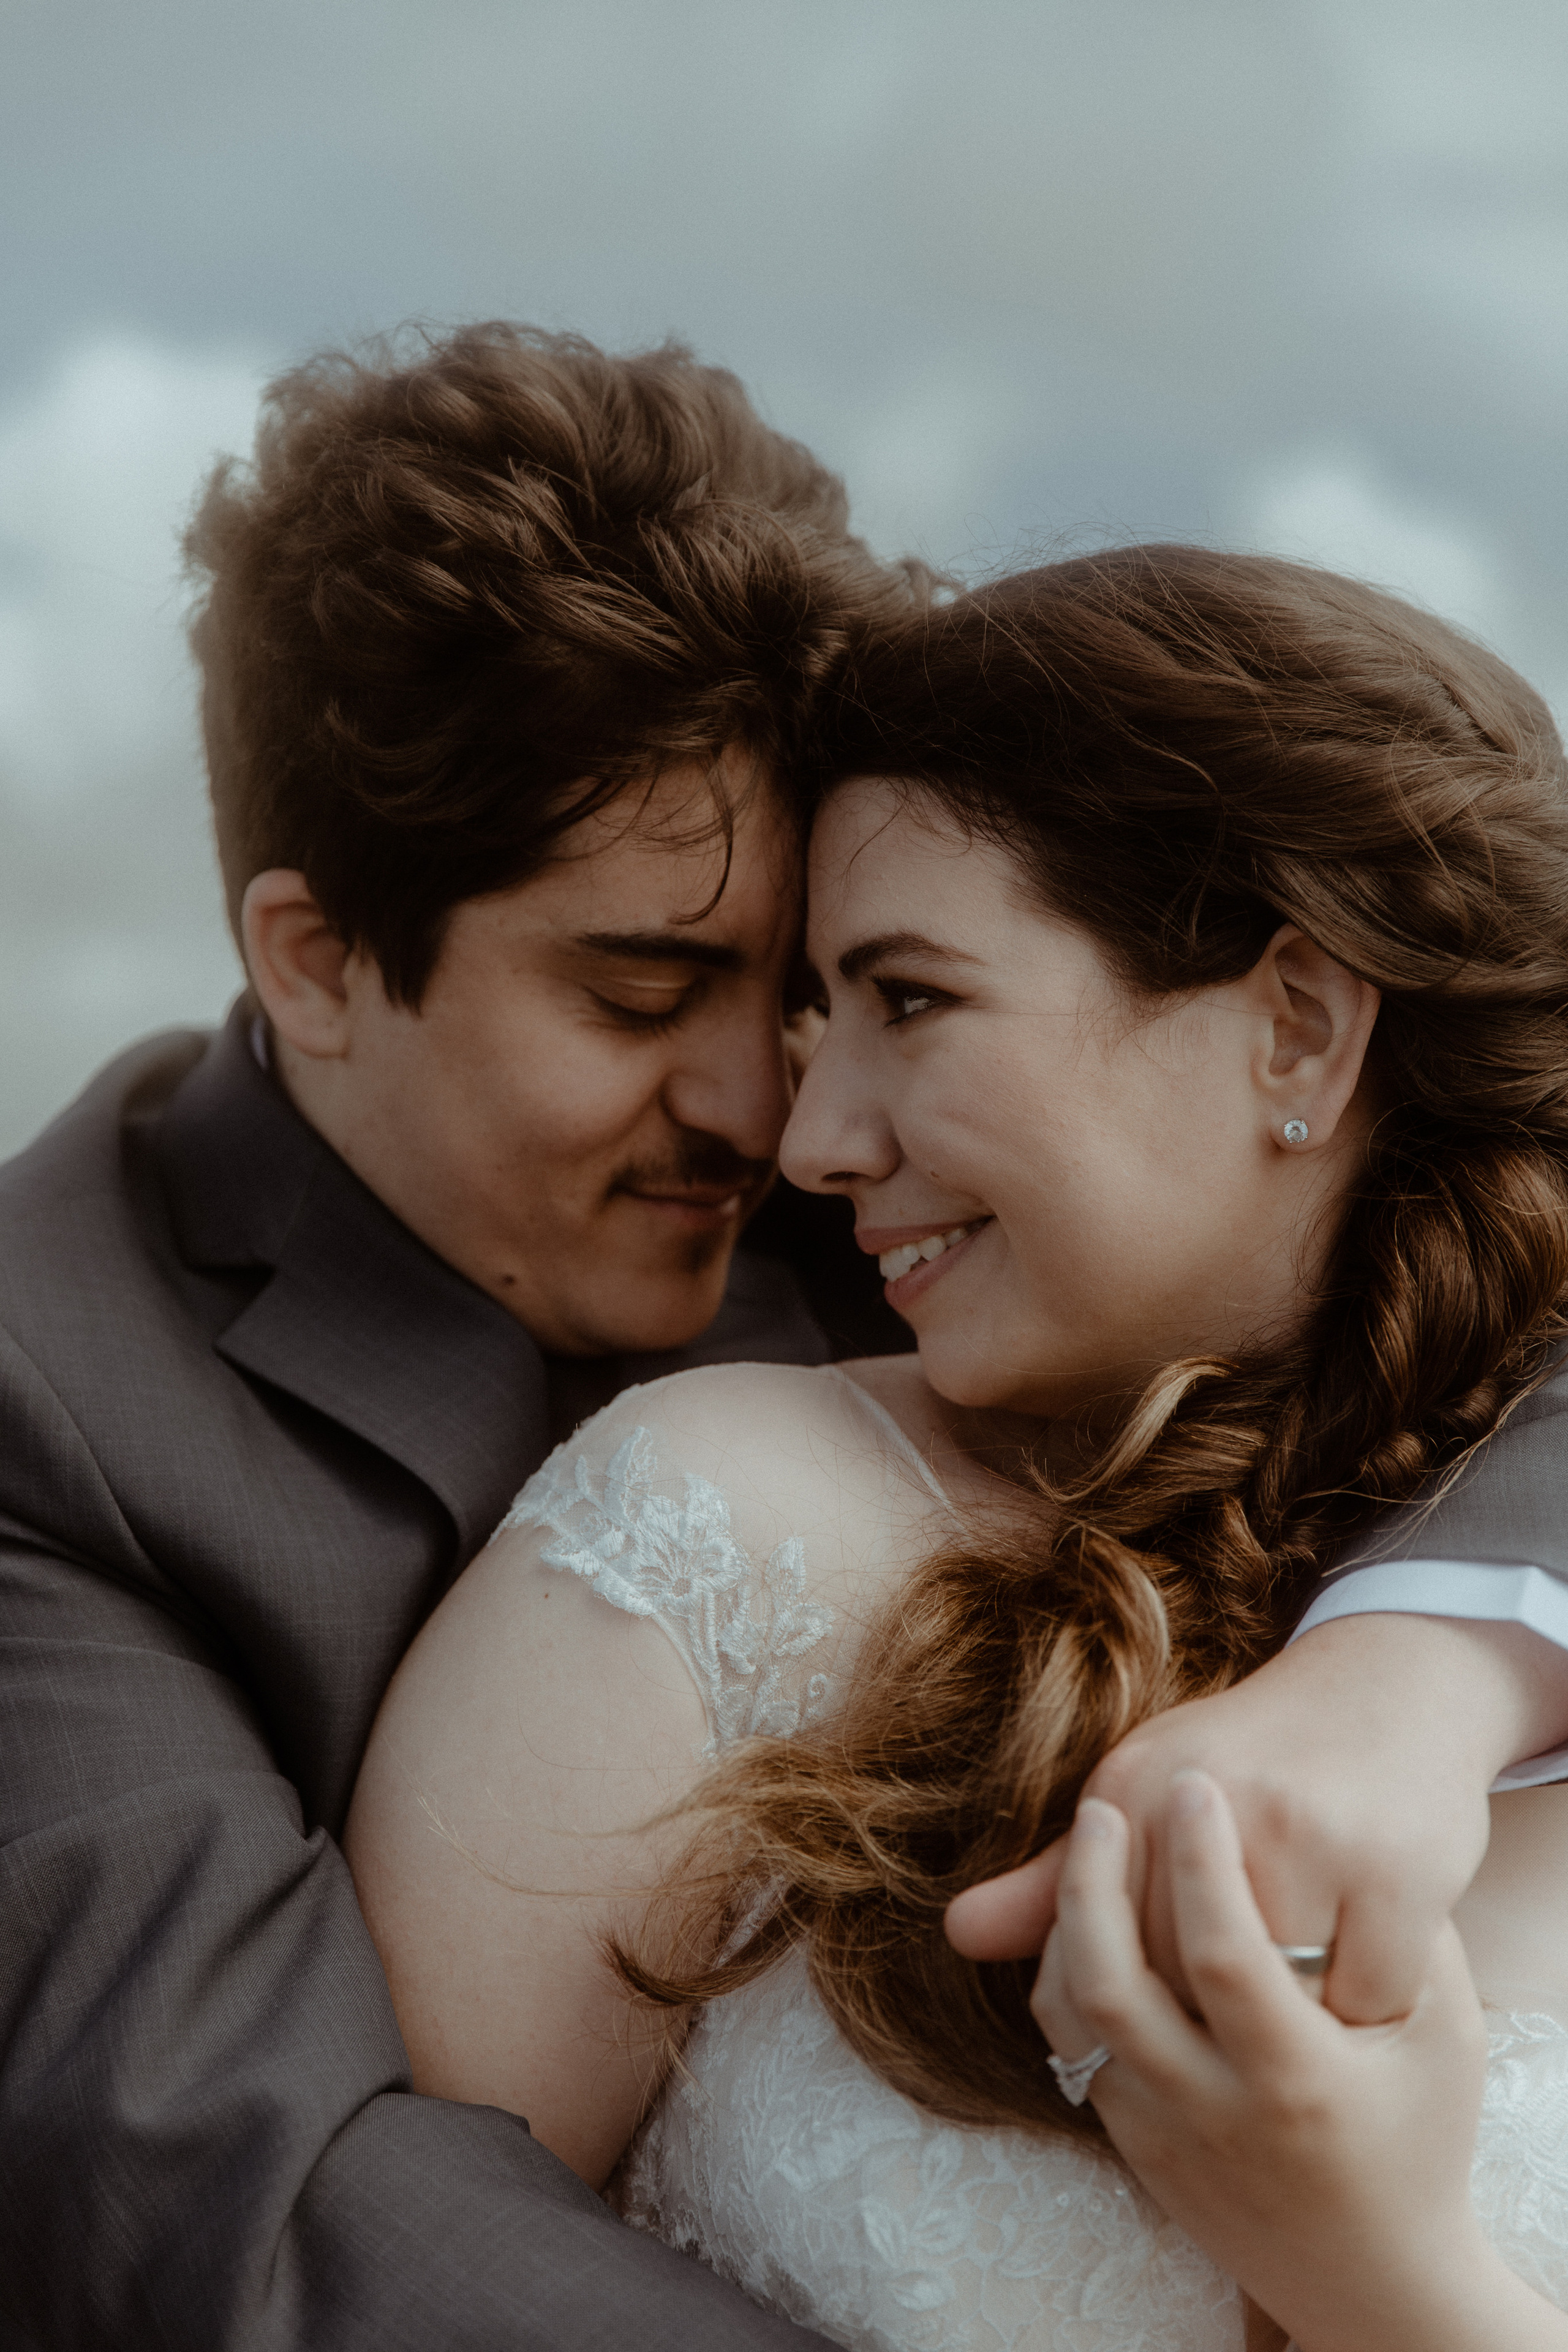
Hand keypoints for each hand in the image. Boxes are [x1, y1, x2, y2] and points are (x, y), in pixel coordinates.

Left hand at [947, 1612, 1563, 2021]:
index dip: (1144, 2002)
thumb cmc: (1252, 1762)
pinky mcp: (1394, 1869)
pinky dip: (1378, 2007)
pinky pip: (1371, 1998)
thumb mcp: (1146, 1795)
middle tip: (1250, 2014)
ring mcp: (1304, 1835)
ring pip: (1281, 2001)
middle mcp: (1205, 1806)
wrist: (1383, 1687)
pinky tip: (1376, 1977)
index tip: (1178, 2012)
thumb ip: (1058, 1879)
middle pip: (1185, 1984)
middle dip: (1220, 2017)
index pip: (1103, 1952)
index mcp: (1129, 1791)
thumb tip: (955, 1935)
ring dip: (1302, 2021)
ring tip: (1311, 1992)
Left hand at [1033, 1778, 1553, 2351]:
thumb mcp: (1443, 2034)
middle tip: (1103, 1806)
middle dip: (1095, 1882)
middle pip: (1116, 1984)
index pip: (1227, 1953)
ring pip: (1074, 2013)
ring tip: (1089, 1845)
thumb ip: (1419, 1943)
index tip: (1199, 1787)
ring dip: (1067, 1921)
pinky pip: (1070, 2045)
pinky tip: (1088, 1911)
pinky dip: (1065, 1970)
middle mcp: (1217, 2111)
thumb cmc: (1420, 2131)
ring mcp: (1164, 2133)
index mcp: (1299, 2079)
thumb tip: (1358, 1842)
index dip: (1203, 1862)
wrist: (1372, 2272)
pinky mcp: (1134, 2145)